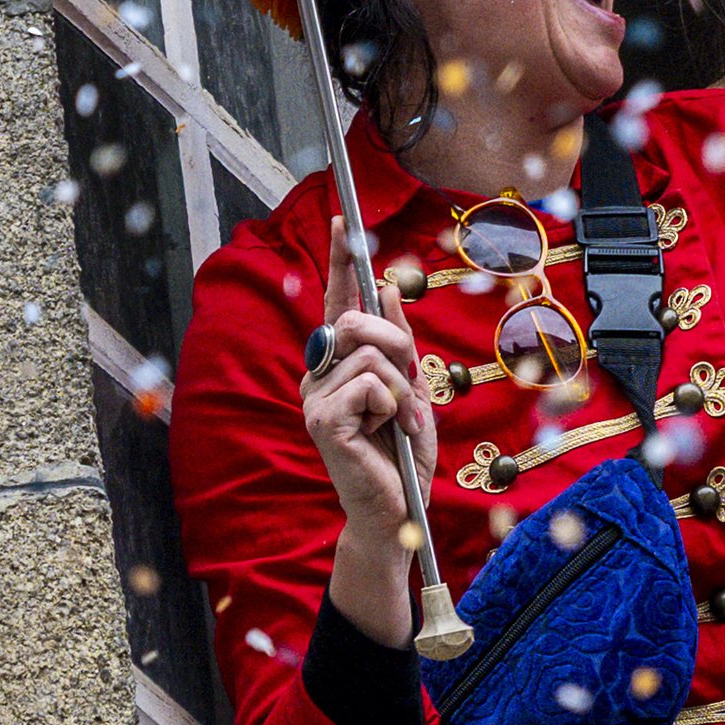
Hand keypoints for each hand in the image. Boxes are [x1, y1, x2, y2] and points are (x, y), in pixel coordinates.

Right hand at [302, 217, 433, 550]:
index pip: (337, 301)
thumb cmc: (402, 448)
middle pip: (357, 321)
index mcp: (338, 363)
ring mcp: (314, 397)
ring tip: (401, 420)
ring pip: (371, 353)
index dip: (340, 259)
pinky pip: (372, 383)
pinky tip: (387, 431)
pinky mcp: (322, 419)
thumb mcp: (410, 384)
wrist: (399, 506)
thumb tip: (384, 287)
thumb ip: (397, 339)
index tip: (341, 218)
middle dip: (398, 345)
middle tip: (410, 386)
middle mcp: (317, 374)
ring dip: (403, 387)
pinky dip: (394, 404)